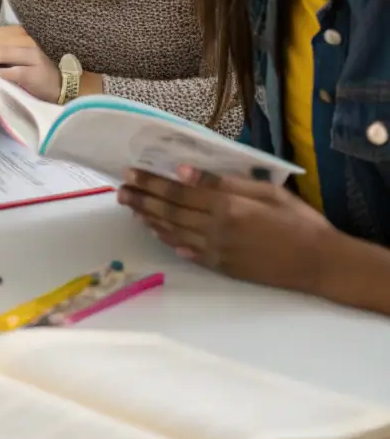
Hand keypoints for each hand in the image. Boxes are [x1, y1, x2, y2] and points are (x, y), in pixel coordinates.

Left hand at [118, 166, 339, 293]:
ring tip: (132, 208)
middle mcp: (215, 230)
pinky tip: (158, 232)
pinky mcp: (222, 267)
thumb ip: (223, 182)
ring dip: (149, 219)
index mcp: (227, 206)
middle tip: (120, 190)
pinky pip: (187, 252)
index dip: (151, 182)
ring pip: (173, 232)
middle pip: (169, 212)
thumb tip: (184, 171)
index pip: (178, 191)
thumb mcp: (265, 191)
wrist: (319, 264)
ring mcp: (217, 252)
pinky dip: (168, 240)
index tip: (131, 173)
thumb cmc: (298, 221)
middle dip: (142, 199)